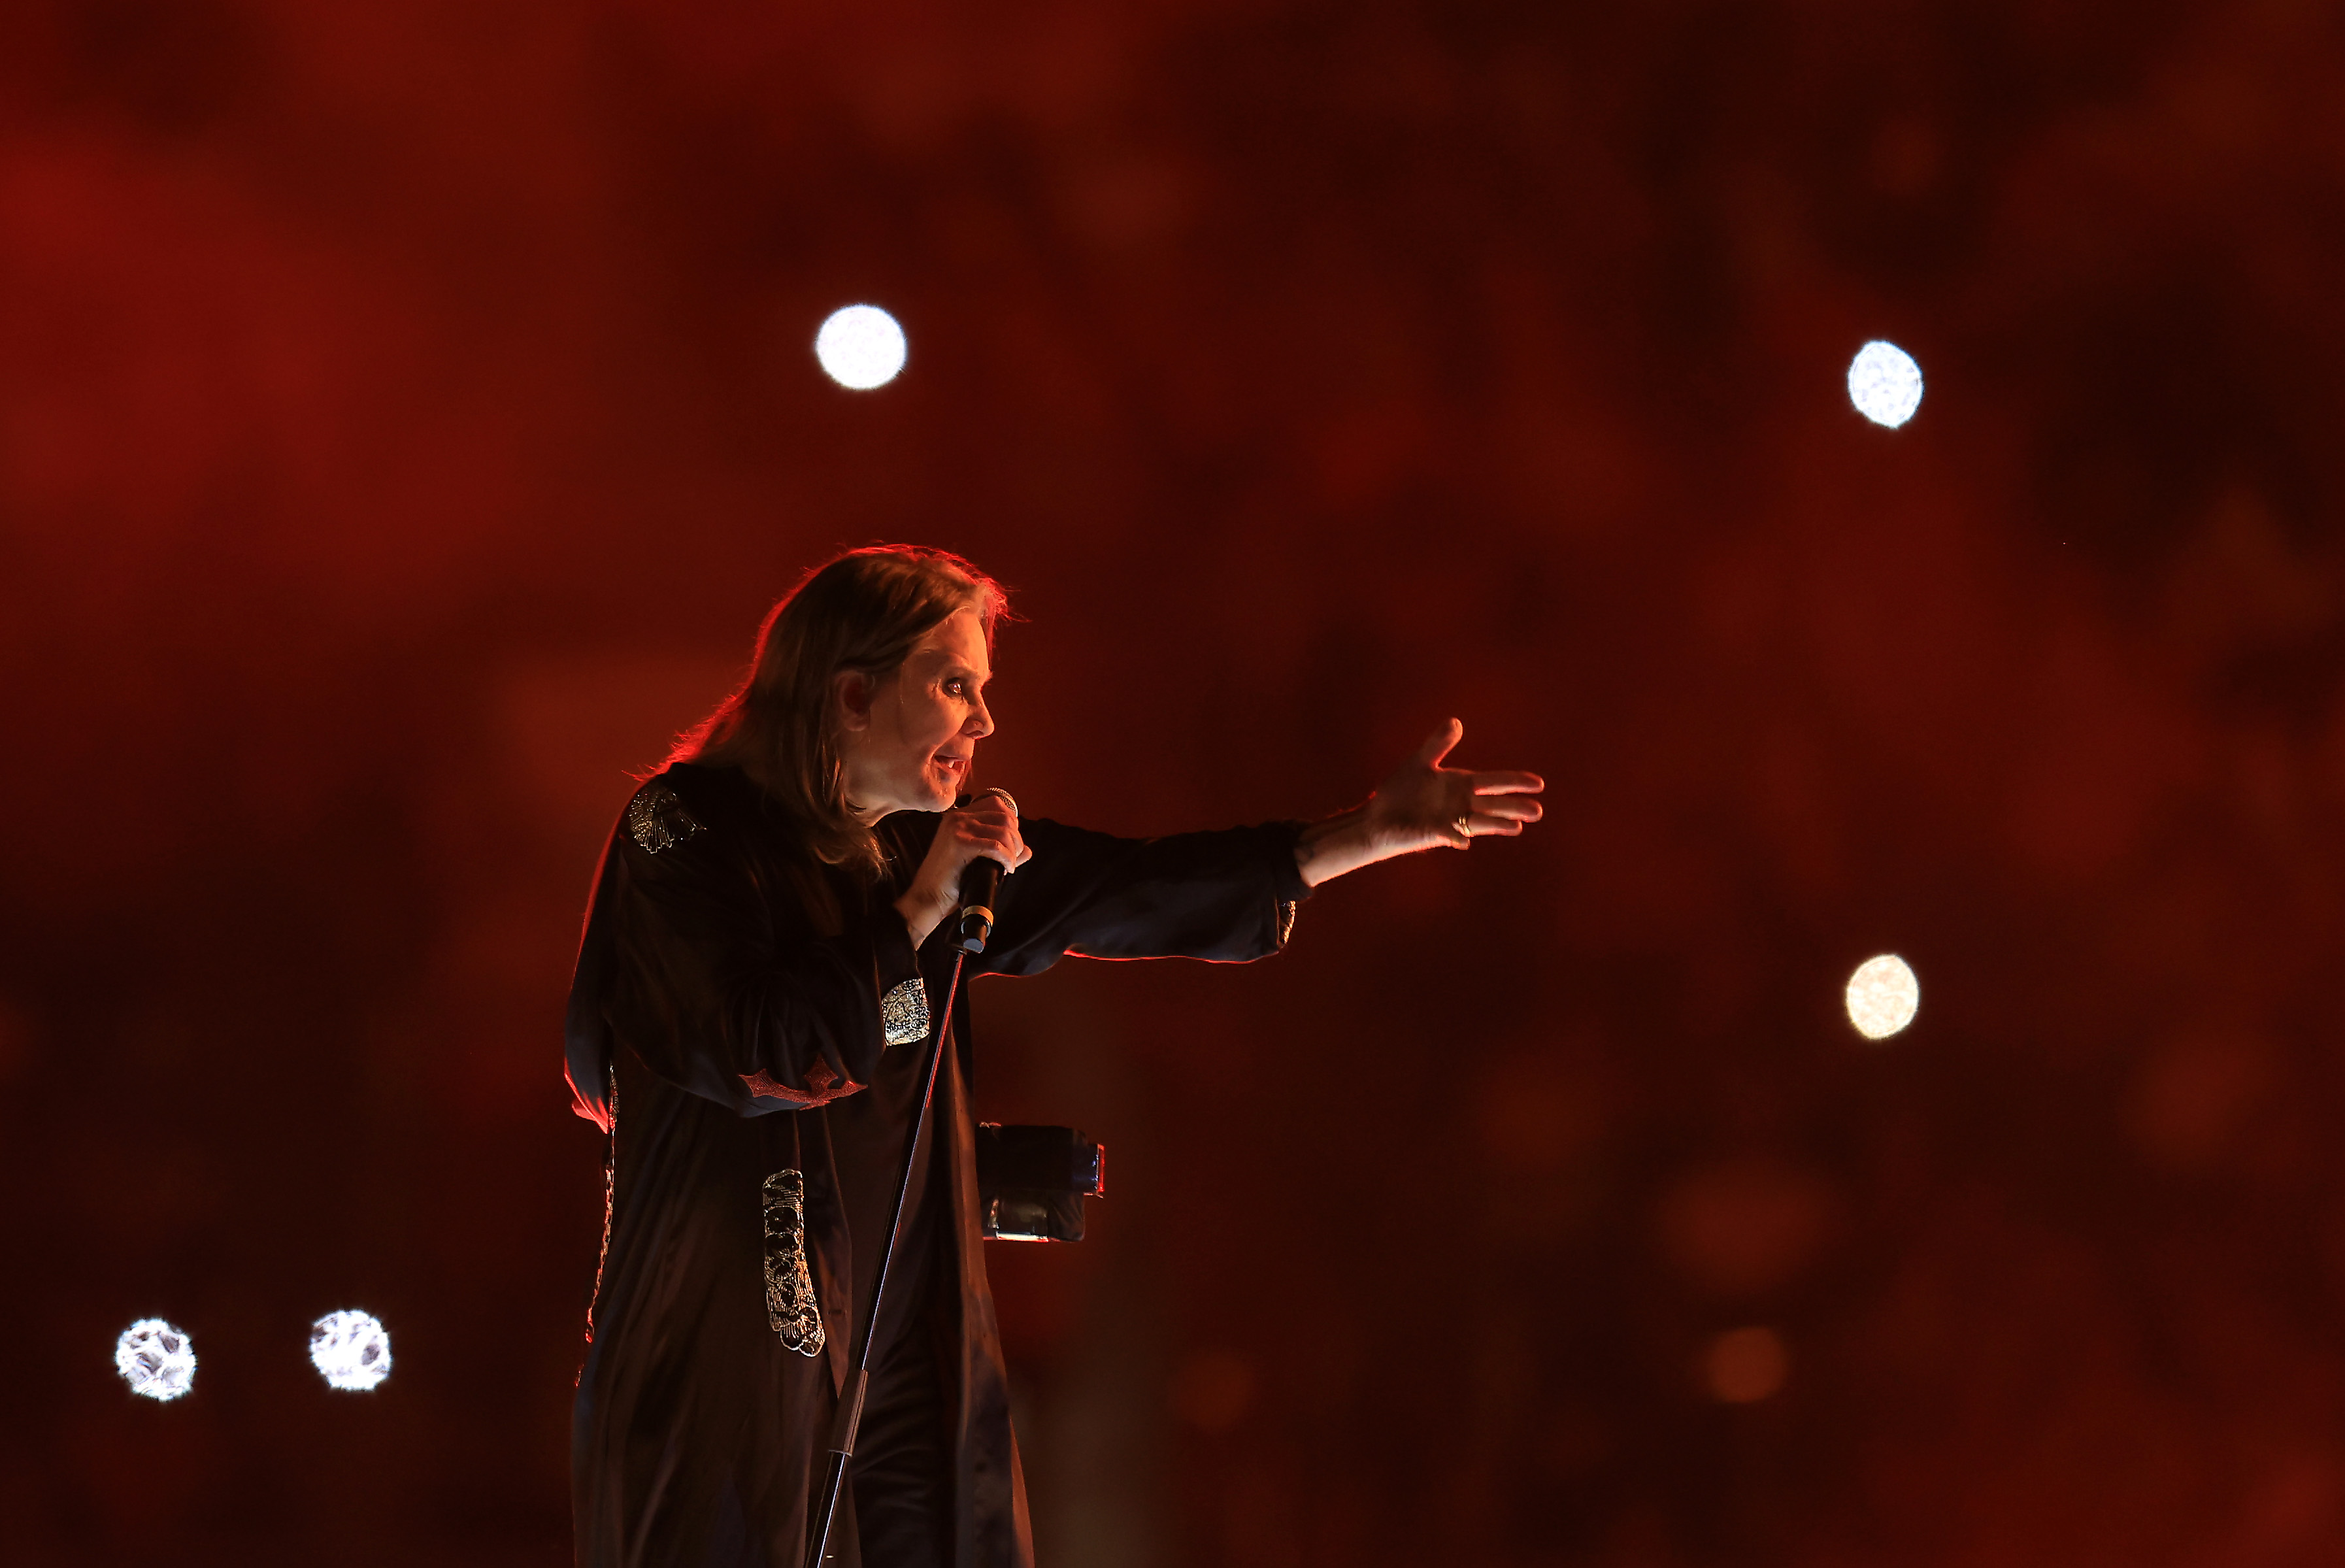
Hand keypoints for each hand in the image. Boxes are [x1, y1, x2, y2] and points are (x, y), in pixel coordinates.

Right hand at [896, 789, 1032, 945]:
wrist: (927, 897)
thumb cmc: (951, 881)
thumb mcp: (977, 859)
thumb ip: (1002, 851)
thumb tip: (1028, 851)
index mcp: (959, 816)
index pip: (997, 805)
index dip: (1012, 824)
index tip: (1012, 845)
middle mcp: (958, 817)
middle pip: (1005, 817)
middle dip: (1016, 839)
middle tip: (1013, 858)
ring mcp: (957, 828)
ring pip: (1004, 831)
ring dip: (1013, 851)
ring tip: (1009, 865)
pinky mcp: (959, 844)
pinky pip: (996, 847)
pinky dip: (1007, 859)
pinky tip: (1006, 869)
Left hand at [1295, 720, 1543, 887]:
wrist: (1377, 816)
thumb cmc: (1401, 791)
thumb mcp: (1421, 761)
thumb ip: (1438, 744)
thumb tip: (1456, 722)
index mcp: (1460, 785)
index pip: (1493, 782)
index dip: (1515, 782)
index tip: (1538, 783)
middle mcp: (1459, 805)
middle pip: (1493, 805)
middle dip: (1514, 807)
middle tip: (1538, 811)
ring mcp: (1447, 821)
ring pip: (1477, 822)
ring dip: (1495, 824)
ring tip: (1516, 827)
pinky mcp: (1431, 833)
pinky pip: (1446, 834)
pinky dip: (1455, 836)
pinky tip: (1464, 841)